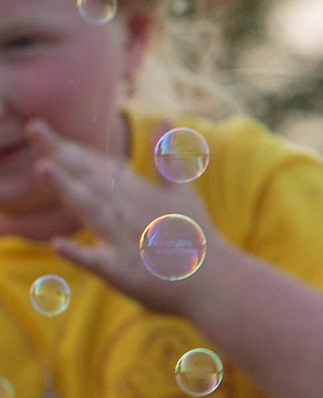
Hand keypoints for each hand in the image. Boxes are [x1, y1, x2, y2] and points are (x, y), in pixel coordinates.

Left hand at [21, 120, 234, 315]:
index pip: (97, 165)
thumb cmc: (194, 234)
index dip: (66, 147)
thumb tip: (165, 117)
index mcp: (138, 192)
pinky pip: (98, 262)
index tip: (38, 128)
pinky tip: (57, 244)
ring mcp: (125, 240)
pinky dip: (79, 253)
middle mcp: (128, 211)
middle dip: (59, 154)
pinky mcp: (124, 272)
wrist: (214, 281)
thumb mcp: (182, 190)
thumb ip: (168, 156)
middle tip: (34, 128)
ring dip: (68, 190)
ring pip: (92, 210)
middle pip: (88, 179)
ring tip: (43, 169)